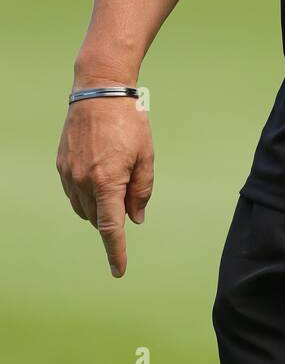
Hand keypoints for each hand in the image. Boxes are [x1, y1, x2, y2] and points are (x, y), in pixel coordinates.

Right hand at [56, 93, 154, 277]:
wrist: (99, 92)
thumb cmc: (128, 122)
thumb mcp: (145, 156)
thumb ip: (141, 191)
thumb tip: (135, 219)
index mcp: (107, 181)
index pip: (111, 228)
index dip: (116, 252)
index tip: (119, 271)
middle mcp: (83, 181)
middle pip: (99, 218)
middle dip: (114, 216)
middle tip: (129, 190)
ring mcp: (68, 174)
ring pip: (84, 208)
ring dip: (99, 207)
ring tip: (115, 178)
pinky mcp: (61, 165)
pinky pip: (73, 193)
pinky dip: (87, 194)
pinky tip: (99, 176)